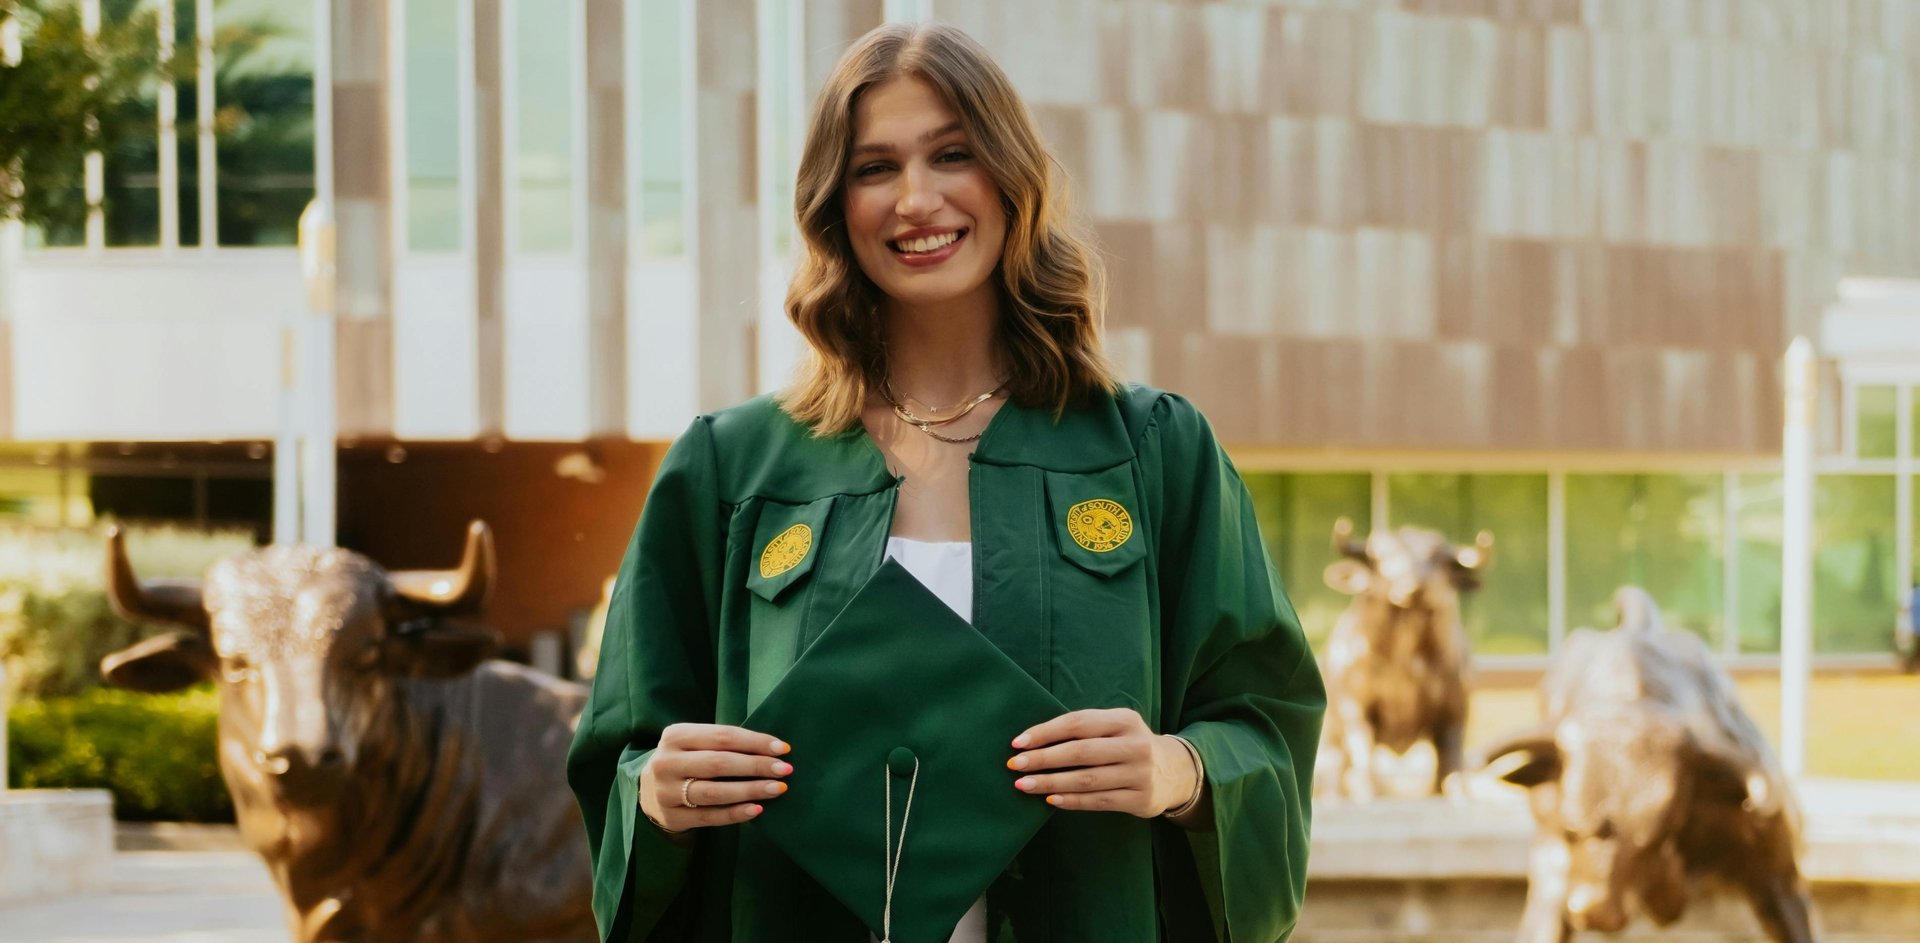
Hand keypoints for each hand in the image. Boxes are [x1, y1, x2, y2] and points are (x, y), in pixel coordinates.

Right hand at [639, 723, 792, 834]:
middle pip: (719, 763)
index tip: (783, 748)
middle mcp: (666, 762)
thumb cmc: (685, 761)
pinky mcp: (672, 817)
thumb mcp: (694, 744)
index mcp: (675, 735)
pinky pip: (710, 816)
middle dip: (756, 766)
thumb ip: (724, 744)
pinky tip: (757, 809)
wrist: (648, 792)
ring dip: (750, 790)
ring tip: (777, 789)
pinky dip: (736, 813)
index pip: (722, 736)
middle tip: (785, 769)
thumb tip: (773, 749)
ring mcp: (665, 792)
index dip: (755, 742)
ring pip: (715, 791)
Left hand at [1005, 708, 1199, 817]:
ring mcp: (1140, 774)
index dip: (1045, 732)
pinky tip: (1051, 800)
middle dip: (1043, 759)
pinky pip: (1098, 801)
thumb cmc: (1128, 745)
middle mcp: (1135, 745)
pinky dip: (1072, 801)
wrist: (1173, 772)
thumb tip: (1033, 741)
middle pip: (1080, 752)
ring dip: (1051, 783)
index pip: (1078, 723)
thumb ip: (1083, 731)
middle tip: (1015, 766)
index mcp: (1125, 720)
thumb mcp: (1114, 728)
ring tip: (1024, 785)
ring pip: (1087, 779)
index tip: (1017, 743)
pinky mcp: (1141, 799)